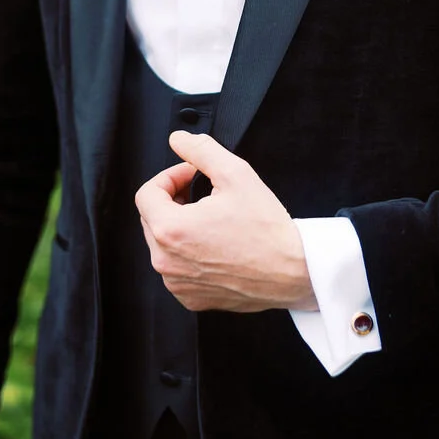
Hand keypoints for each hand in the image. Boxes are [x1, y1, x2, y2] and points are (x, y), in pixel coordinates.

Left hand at [134, 131, 317, 313]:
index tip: (190, 175)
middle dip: (174, 200)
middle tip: (203, 192)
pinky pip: (178, 268)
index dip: (169, 176)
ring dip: (181, 226)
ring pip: (164, 244)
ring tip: (212, 219)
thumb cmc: (266, 229)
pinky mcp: (191, 299)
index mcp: (170, 230)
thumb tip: (179, 140)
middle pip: (152, 218)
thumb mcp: (235, 173)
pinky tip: (216, 244)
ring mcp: (178, 284)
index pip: (146, 194)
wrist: (292, 271)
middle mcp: (167, 262)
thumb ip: (201, 151)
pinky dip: (190, 253)